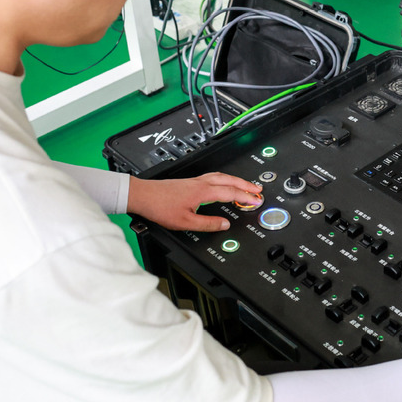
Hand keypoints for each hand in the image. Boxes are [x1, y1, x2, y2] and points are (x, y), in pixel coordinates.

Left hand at [126, 173, 261, 231]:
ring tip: (246, 185)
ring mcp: (195, 181)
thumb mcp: (185, 222)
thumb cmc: (160, 207)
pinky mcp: (190, 182)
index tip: (257, 201)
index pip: (231, 193)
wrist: (143, 195)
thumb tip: (224, 225)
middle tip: (258, 189)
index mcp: (203, 192)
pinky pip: (214, 177)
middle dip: (246, 185)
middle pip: (229, 181)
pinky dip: (225, 179)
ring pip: (222, 176)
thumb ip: (207, 224)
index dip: (245, 197)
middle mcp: (201, 183)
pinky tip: (223, 182)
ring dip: (236, 180)